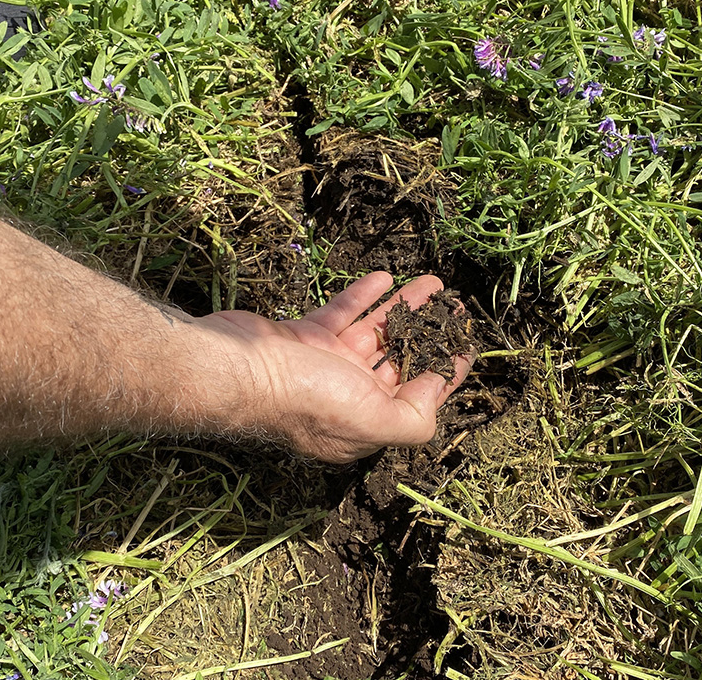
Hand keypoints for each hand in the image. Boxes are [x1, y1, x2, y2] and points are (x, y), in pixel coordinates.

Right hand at [193, 272, 471, 462]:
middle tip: (455, 308)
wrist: (235, 368)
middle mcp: (347, 397)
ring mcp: (324, 366)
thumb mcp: (372, 420)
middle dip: (429, 333)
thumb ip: (413, 418)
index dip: (446, 372)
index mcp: (366, 423)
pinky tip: (385, 278)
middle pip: (399, 360)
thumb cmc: (304, 399)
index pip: (418, 398)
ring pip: (375, 332)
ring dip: (404, 308)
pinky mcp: (303, 338)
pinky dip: (363, 297)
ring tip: (433, 283)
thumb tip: (435, 398)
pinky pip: (342, 313)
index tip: (467, 347)